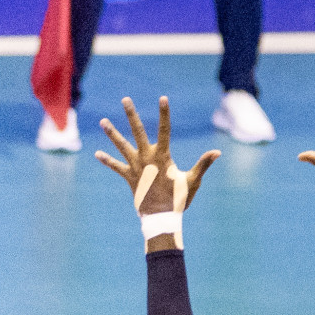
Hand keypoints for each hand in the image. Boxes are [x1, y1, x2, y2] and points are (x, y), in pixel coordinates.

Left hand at [96, 96, 218, 215]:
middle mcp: (146, 158)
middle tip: (125, 99)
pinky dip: (108, 161)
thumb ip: (203, 164)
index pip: (165, 130)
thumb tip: (217, 152)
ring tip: (103, 121)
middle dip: (131, 114)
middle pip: (137, 131)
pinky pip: (116, 167)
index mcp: (163, 156)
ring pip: (121, 146)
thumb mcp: (193, 180)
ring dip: (112, 133)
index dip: (164, 113)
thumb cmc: (179, 198)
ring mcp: (135, 167)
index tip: (163, 98)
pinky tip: (97, 154)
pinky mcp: (129, 177)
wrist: (160, 216)